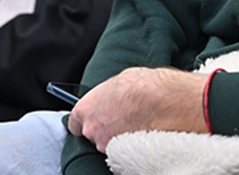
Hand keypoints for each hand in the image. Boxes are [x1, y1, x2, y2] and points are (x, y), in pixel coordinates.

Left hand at [67, 67, 206, 151]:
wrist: (164, 101)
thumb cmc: (143, 86)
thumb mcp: (119, 81)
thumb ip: (107, 95)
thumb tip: (110, 97)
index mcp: (86, 110)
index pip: (74, 123)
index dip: (86, 121)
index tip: (94, 119)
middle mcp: (92, 131)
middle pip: (92, 135)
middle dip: (105, 128)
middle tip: (123, 118)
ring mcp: (106, 146)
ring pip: (108, 145)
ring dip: (118, 138)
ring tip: (137, 125)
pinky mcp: (123, 156)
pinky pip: (122, 153)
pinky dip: (130, 146)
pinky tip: (142, 134)